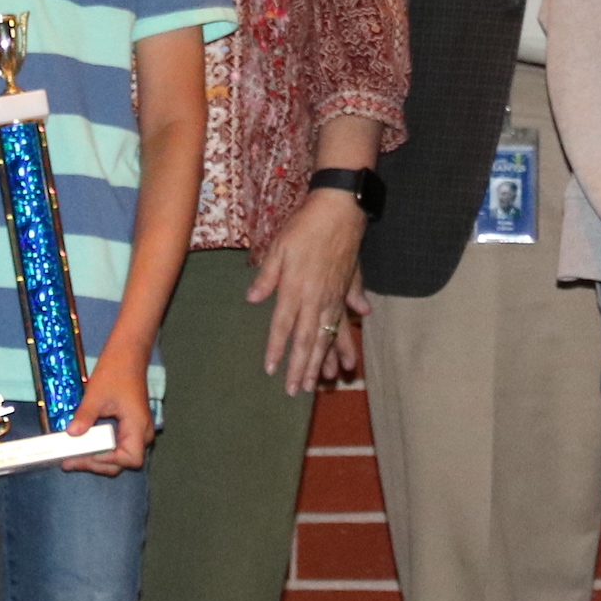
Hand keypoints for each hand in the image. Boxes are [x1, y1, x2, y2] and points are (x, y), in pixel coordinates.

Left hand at [64, 356, 152, 473]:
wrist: (127, 354)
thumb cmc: (116, 371)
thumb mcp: (96, 395)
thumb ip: (84, 417)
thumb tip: (71, 435)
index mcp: (138, 425)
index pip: (131, 459)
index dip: (108, 461)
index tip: (87, 453)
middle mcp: (142, 432)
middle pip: (123, 462)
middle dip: (97, 464)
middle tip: (70, 461)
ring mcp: (137, 430)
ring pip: (120, 456)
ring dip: (97, 459)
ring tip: (73, 457)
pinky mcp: (130, 426)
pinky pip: (117, 446)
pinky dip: (100, 450)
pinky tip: (83, 447)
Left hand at [248, 185, 369, 395]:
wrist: (341, 209)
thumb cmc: (306, 226)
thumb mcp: (280, 247)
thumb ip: (267, 275)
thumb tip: (252, 299)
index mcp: (296, 288)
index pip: (283, 326)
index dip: (277, 349)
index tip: (272, 371)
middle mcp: (317, 297)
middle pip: (308, 339)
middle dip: (301, 367)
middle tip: (296, 390)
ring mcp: (335, 296)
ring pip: (328, 336)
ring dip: (323, 361)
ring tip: (320, 383)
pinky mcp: (347, 290)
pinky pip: (345, 322)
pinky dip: (345, 341)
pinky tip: (348, 357)